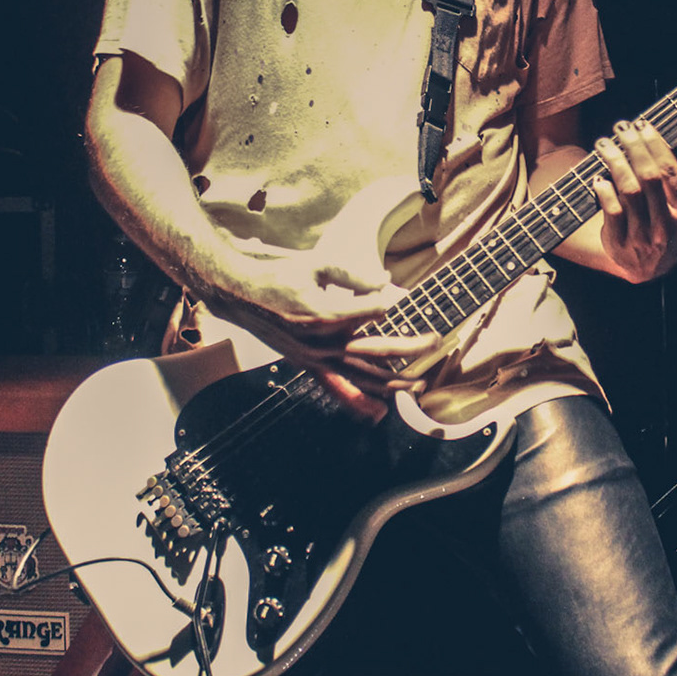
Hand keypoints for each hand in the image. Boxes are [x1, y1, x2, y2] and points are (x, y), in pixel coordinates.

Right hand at [209, 246, 439, 420]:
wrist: (239, 295)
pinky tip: (381, 411)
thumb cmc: (278, 275)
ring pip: (362, 378)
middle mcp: (322, 344)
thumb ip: (354, 275)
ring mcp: (314, 359)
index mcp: (325, 315)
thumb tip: (386, 284)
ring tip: (420, 385)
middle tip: (436, 340)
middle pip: (377, 351)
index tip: (403, 295)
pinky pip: (339, 389)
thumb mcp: (317, 265)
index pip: (374, 312)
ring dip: (395, 383)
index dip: (390, 302)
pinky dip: (361, 402)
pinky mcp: (308, 366)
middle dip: (412, 348)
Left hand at [591, 119, 676, 282]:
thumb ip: (665, 181)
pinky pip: (612, 212)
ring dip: (615, 162)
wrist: (648, 270)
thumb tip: (646, 138)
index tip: (643, 124)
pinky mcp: (620, 245)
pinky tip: (598, 177)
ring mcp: (643, 237)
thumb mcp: (674, 210)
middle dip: (634, 147)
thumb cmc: (660, 228)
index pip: (670, 171)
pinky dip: (604, 191)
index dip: (656, 145)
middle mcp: (666, 225)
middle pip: (649, 177)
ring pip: (629, 191)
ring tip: (604, 144)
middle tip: (621, 128)